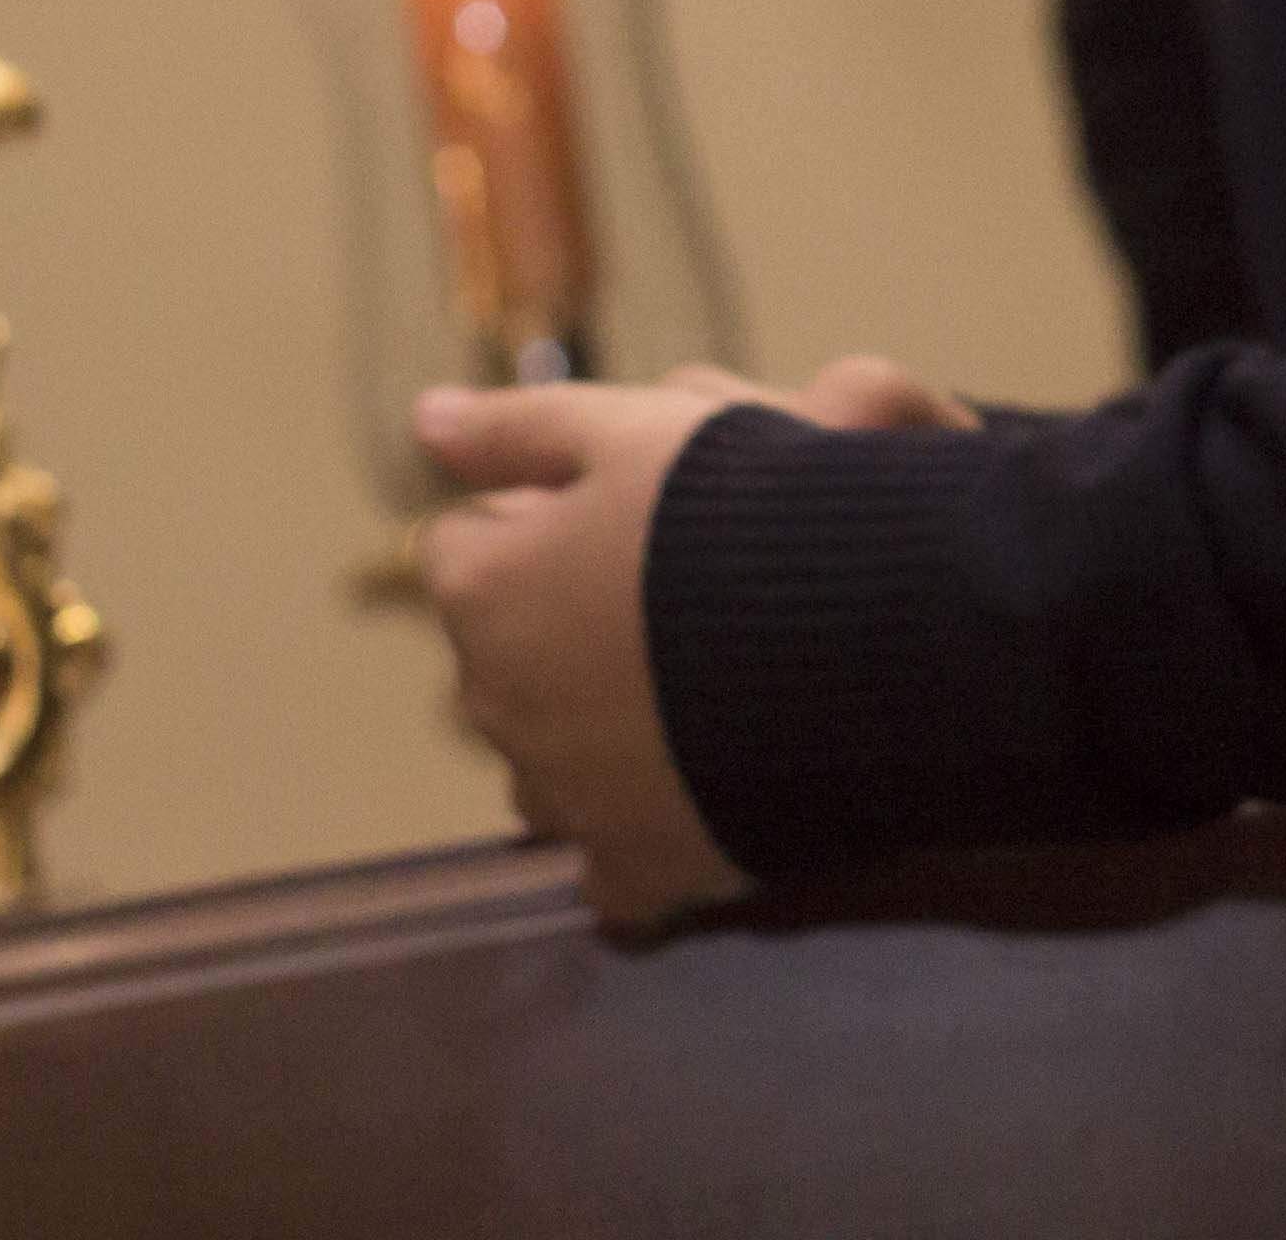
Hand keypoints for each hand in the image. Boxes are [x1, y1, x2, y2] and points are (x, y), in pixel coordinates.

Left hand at [412, 358, 985, 920]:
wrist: (860, 635)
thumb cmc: (737, 511)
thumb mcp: (632, 431)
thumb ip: (520, 428)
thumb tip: (425, 421)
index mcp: (484, 589)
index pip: (466, 544)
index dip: (546, 518)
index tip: (627, 514)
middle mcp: (498, 701)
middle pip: (507, 653)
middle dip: (564, 625)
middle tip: (680, 588)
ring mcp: (564, 795)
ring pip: (546, 760)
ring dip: (591, 730)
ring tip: (696, 686)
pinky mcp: (636, 865)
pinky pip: (609, 863)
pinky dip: (639, 832)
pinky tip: (697, 789)